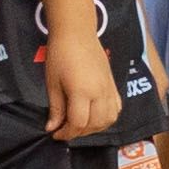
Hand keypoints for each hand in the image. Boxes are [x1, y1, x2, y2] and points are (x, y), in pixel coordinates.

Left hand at [41, 22, 117, 142]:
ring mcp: (110, 88)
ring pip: (110, 118)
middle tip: (66, 130)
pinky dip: (107, 117)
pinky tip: (95, 115)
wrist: (77, 34)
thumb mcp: (53, 84)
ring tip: (81, 125)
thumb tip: (52, 127)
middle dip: (80, 132)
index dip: (66, 133)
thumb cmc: (60, 56)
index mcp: (83, 92)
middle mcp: (101, 93)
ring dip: (96, 127)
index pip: (79, 123)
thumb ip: (56, 108)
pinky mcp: (114, 84)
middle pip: (96, 124)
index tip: (55, 134)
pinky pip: (117, 107)